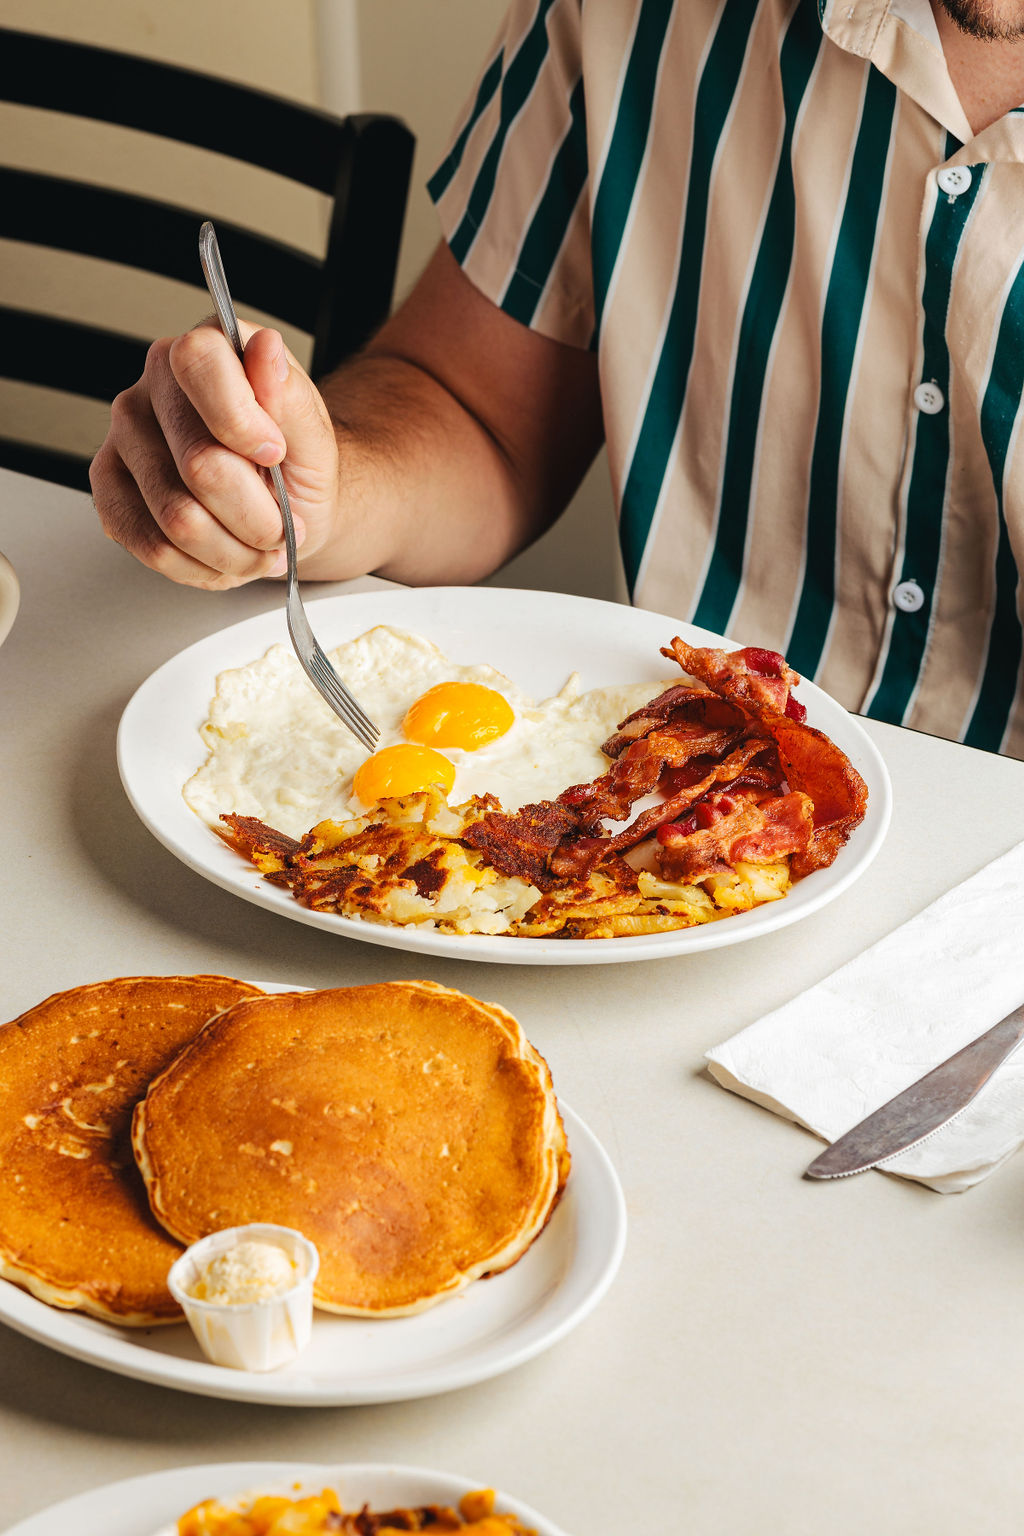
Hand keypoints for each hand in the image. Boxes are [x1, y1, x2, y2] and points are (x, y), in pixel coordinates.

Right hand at [90, 321, 339, 588]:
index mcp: (208, 349)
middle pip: (199, 465)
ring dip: (235, 550)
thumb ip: (290, 397)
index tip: (274, 453)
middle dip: (257, 515)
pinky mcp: (109, 488)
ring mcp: (125, 436)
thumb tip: (265, 347)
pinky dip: (203, 566)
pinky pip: (152, 546)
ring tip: (261, 546)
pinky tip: (228, 555)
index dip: (241, 422)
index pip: (199, 362)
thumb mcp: (314, 433)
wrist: (287, 508)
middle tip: (284, 525)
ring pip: (177, 519)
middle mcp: (156, 385)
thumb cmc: (296, 465)